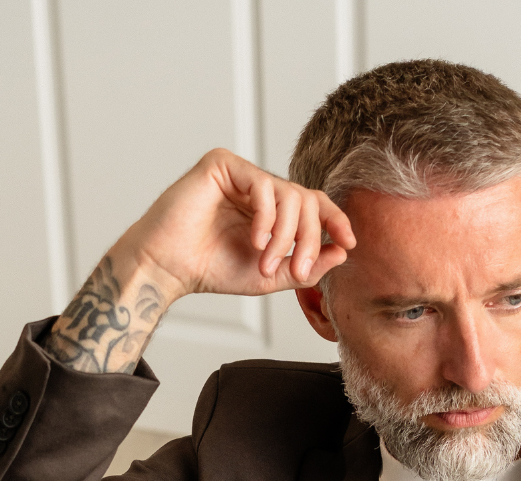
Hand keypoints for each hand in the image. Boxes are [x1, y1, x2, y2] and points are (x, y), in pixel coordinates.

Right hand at [125, 148, 354, 304]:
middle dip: (310, 238)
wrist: (170, 267)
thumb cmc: (212, 270)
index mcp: (269, 208)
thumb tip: (343, 251)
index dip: (335, 220)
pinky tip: (255, 241)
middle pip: (306, 200)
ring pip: (289, 194)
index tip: (350, 242)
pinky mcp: (223, 164)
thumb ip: (306, 266)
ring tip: (267, 261)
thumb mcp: (270, 276)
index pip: (312, 204)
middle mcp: (258, 187)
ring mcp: (241, 173)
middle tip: (299, 269)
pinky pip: (263, 185)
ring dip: (286, 235)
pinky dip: (266, 218)